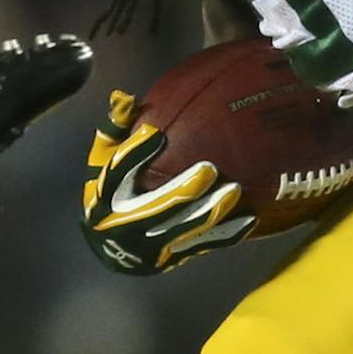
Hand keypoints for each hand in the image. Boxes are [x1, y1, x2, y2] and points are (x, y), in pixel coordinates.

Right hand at [80, 91, 252, 276]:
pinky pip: (203, 245)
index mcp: (108, 196)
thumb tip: (124, 96)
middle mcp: (128, 224)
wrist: (108, 248)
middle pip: (160, 206)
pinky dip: (228, 233)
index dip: (136, 154)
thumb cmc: (108, 192)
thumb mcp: (102, 160)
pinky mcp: (172, 257)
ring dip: (212, 210)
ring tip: (234, 190)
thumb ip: (114, 129)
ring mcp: (152, 245)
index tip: (155, 134)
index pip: (119, 173)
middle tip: (210, 168)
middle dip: (185, 189)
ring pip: (186, 228)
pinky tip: (249, 219)